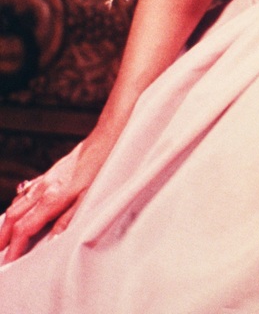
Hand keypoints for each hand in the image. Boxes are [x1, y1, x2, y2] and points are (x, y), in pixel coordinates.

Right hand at [0, 142, 96, 262]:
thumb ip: (67, 221)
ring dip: (7, 223)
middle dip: (3, 237)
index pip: (24, 228)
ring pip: (16, 204)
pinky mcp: (48, 174)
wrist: (103, 142)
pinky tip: (18, 210)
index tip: (8, 262)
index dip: (14, 247)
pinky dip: (16, 206)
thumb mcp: (87, 199)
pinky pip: (25, 192)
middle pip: (13, 217)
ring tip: (3, 239)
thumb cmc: (100, 169)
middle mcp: (42, 189)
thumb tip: (50, 242)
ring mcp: (44, 181)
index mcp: (51, 199)